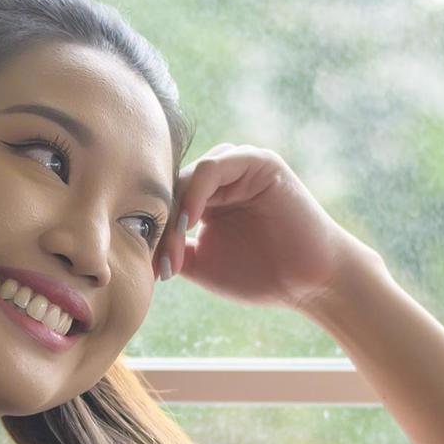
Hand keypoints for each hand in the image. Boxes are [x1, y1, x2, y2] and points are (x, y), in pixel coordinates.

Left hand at [155, 143, 369, 311]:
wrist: (309, 282)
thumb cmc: (261, 275)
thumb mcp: (203, 264)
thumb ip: (172, 249)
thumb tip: (134, 246)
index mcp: (206, 197)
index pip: (165, 201)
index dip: (154, 232)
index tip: (153, 271)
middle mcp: (221, 177)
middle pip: (172, 187)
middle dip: (162, 226)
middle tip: (161, 265)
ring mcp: (238, 165)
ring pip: (187, 177)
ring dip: (176, 214)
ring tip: (175, 249)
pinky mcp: (258, 161)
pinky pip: (212, 167)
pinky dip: (196, 193)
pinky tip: (191, 222)